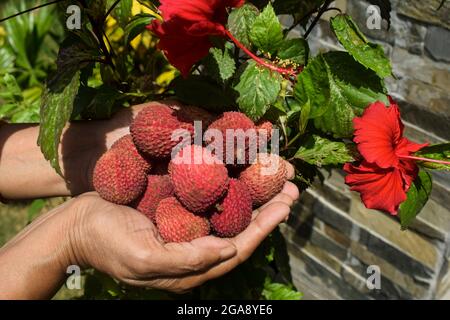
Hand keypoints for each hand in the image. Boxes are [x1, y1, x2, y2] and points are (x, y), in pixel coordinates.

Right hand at [70, 162, 297, 292]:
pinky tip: (239, 167)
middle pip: (241, 229)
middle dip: (267, 208)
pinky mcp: (177, 208)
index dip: (264, 227)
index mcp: (190, 266)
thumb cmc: (105, 243)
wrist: (76, 224)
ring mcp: (186, 226)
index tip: (286, 205)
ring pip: (228, 211)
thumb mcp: (143, 259)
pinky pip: (209, 196)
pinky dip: (227, 182)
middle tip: (291, 186)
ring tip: (276, 174)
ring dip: (253, 193)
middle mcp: (195, 247)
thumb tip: (230, 249)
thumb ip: (186, 260)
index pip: (238, 249)